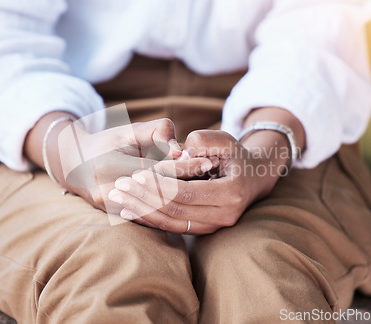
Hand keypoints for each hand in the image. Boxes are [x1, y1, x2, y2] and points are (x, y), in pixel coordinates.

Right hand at [53, 118, 212, 213]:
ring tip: (207, 193)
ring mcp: (110, 210)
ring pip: (156, 210)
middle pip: (159, 194)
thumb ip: (156, 131)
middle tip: (214, 178)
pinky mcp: (115, 218)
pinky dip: (170, 211)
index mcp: (111, 166)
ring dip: (183, 201)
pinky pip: (148, 218)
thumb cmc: (108, 142)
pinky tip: (190, 205)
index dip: (186, 166)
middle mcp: (109, 192)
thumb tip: (180, 151)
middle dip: (189, 185)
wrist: (75, 163)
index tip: (210, 162)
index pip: (158, 170)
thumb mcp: (129, 129)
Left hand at [108, 129, 288, 233]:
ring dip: (143, 212)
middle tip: (118, 188)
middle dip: (144, 199)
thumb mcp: (224, 139)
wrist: (252, 177)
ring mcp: (215, 226)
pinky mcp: (204, 230)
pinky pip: (174, 229)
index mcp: (231, 192)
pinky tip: (129, 212)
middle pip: (176, 211)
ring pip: (172, 224)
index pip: (186, 192)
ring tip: (118, 201)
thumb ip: (203, 140)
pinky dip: (150, 220)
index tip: (134, 175)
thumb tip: (180, 152)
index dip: (158, 185)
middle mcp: (225, 215)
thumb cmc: (234, 154)